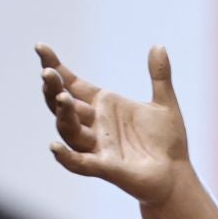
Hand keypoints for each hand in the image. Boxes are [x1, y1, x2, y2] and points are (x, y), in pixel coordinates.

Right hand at [37, 43, 191, 205]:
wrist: (177, 173)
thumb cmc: (166, 141)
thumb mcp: (164, 103)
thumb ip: (160, 75)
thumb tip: (158, 45)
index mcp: (104, 106)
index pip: (73, 84)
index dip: (57, 67)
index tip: (41, 47)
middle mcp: (95, 125)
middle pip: (63, 105)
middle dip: (53, 89)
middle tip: (47, 72)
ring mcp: (97, 146)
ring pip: (69, 130)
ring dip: (62, 115)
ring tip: (61, 97)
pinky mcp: (105, 167)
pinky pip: (79, 163)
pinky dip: (66, 156)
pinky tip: (54, 147)